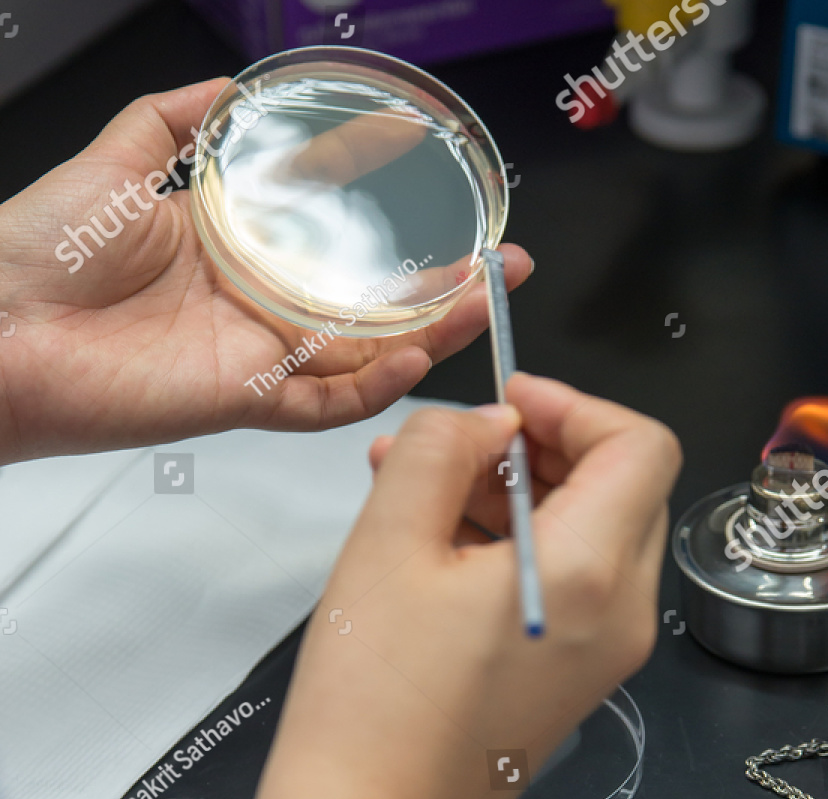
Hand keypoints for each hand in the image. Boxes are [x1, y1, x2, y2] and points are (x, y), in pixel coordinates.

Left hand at [0, 79, 531, 464]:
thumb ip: (172, 119)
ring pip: (363, 357)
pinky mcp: (242, 400)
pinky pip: (324, 404)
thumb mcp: (116, 157)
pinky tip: (416, 355)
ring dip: (431, 332)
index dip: (390, 214)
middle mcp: (251, 308)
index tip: (440, 184)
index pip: (332, 236)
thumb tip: (224, 82)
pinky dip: (374, 386)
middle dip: (441, 286)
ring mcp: (252, 358)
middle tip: (498, 261)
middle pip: (368, 306)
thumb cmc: (36, 255)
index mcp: (229, 251)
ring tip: (483, 299)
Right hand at [161, 375, 679, 798]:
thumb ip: (446, 450)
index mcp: (591, 573)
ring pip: (591, 539)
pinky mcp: (576, 683)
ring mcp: (606, 657)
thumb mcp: (389, 542)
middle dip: (538, 451)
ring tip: (418, 492)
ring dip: (520, 498)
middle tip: (449, 448)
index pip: (640, 446)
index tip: (505, 406)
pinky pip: (570, 590)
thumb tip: (491, 423)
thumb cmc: (372, 698)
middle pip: (622, 491)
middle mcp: (622, 617)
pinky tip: (437, 549)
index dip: (574, 406)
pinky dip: (518, 551)